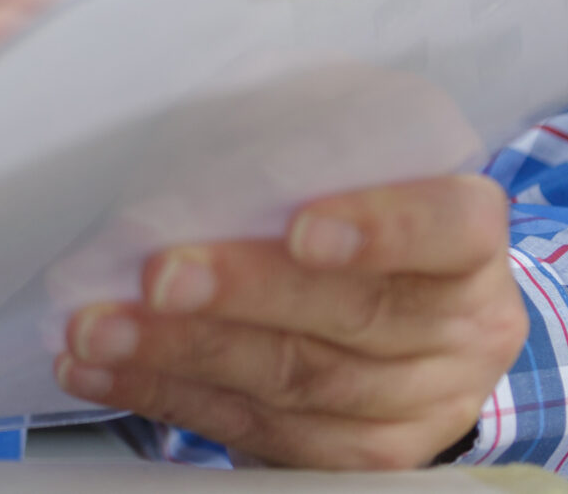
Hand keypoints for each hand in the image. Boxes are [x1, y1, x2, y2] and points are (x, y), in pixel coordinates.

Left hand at [54, 175, 528, 469]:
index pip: (449, 229)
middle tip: (159, 275)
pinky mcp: (358, 458)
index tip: (300, 227)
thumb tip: (203, 110)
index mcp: (469, 242)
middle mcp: (460, 331)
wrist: (408, 319)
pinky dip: (168, 395)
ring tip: (98, 327)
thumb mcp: (351, 159)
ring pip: (295, 384)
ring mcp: (416, 405)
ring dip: (181, 353)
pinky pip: (258, 432)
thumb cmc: (356, 210)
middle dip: (244, 294)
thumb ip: (303, 137)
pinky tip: (104, 370)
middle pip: (355, 316)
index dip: (380, 228)